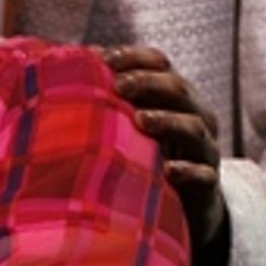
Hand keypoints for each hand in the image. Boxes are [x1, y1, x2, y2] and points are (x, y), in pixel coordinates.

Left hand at [102, 45, 225, 249]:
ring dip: (168, 121)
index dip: (135, 57)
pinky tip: (168, 170)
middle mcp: (194, 117)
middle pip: (178, 90)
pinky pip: (202, 175)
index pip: (160, 64)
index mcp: (174, 97)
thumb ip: (106, 101)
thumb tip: (58, 71)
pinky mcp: (206, 185)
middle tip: (119, 85)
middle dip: (149, 83)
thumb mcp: (130, 127)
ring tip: (140, 120)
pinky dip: (187, 170)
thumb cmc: (148, 158)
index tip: (104, 58)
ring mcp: (204, 150)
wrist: (187, 208)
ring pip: (193, 128)